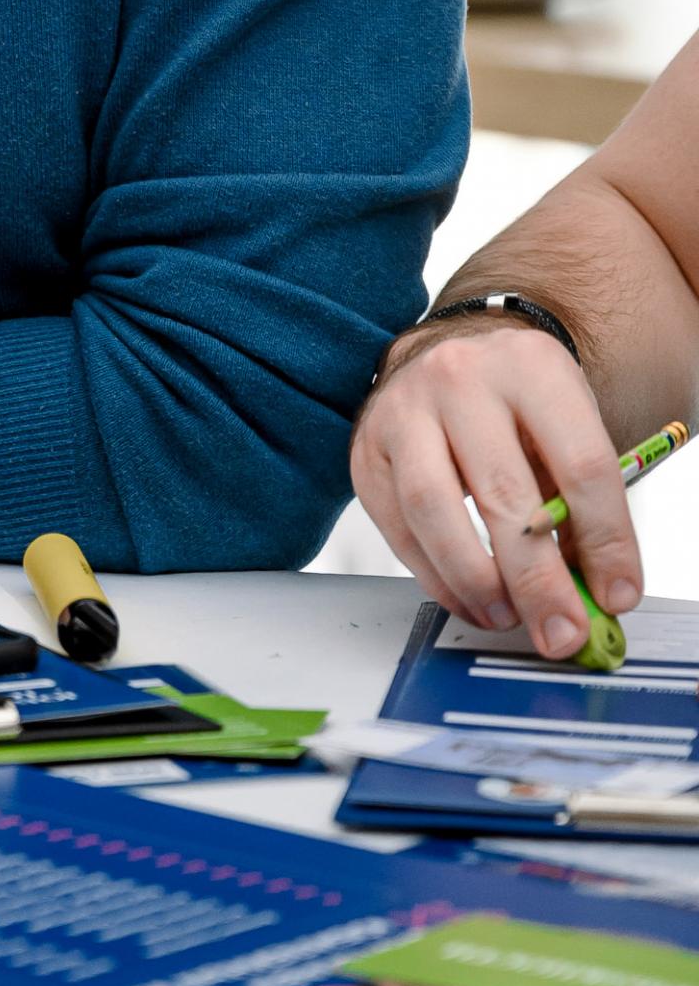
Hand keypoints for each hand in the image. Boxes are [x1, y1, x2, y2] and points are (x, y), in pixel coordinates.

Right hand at [352, 321, 641, 655]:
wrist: (448, 355)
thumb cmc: (517, 403)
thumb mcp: (566, 427)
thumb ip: (582, 507)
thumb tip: (598, 595)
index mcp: (532, 366)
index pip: (582, 464)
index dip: (606, 541)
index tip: (617, 596)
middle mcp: (461, 378)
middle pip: (504, 492)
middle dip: (538, 579)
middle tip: (561, 630)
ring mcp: (404, 411)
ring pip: (432, 508)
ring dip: (475, 580)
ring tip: (507, 616)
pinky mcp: (367, 450)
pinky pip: (397, 527)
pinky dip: (435, 576)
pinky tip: (469, 599)